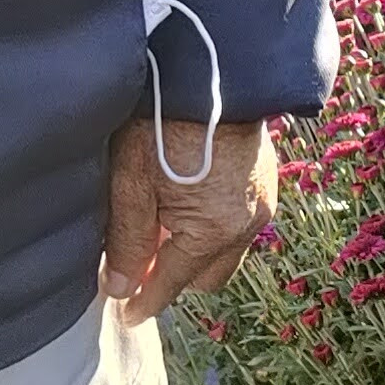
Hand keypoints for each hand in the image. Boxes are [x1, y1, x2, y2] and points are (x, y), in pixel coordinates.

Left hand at [103, 114, 276, 321]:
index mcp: (214, 231)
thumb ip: (125, 240)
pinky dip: (210, 226)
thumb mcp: (131, 181)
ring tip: (159, 229)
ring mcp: (261, 203)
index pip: (172, 284)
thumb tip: (119, 288)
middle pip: (205, 276)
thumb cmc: (163, 120)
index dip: (144, 302)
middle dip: (173, 277)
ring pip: (223, 251)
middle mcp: (246, 225)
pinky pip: (236, 223)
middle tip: (138, 262)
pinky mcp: (264, 181)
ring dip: (193, 251)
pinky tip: (183, 203)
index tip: (126, 315)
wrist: (211, 69)